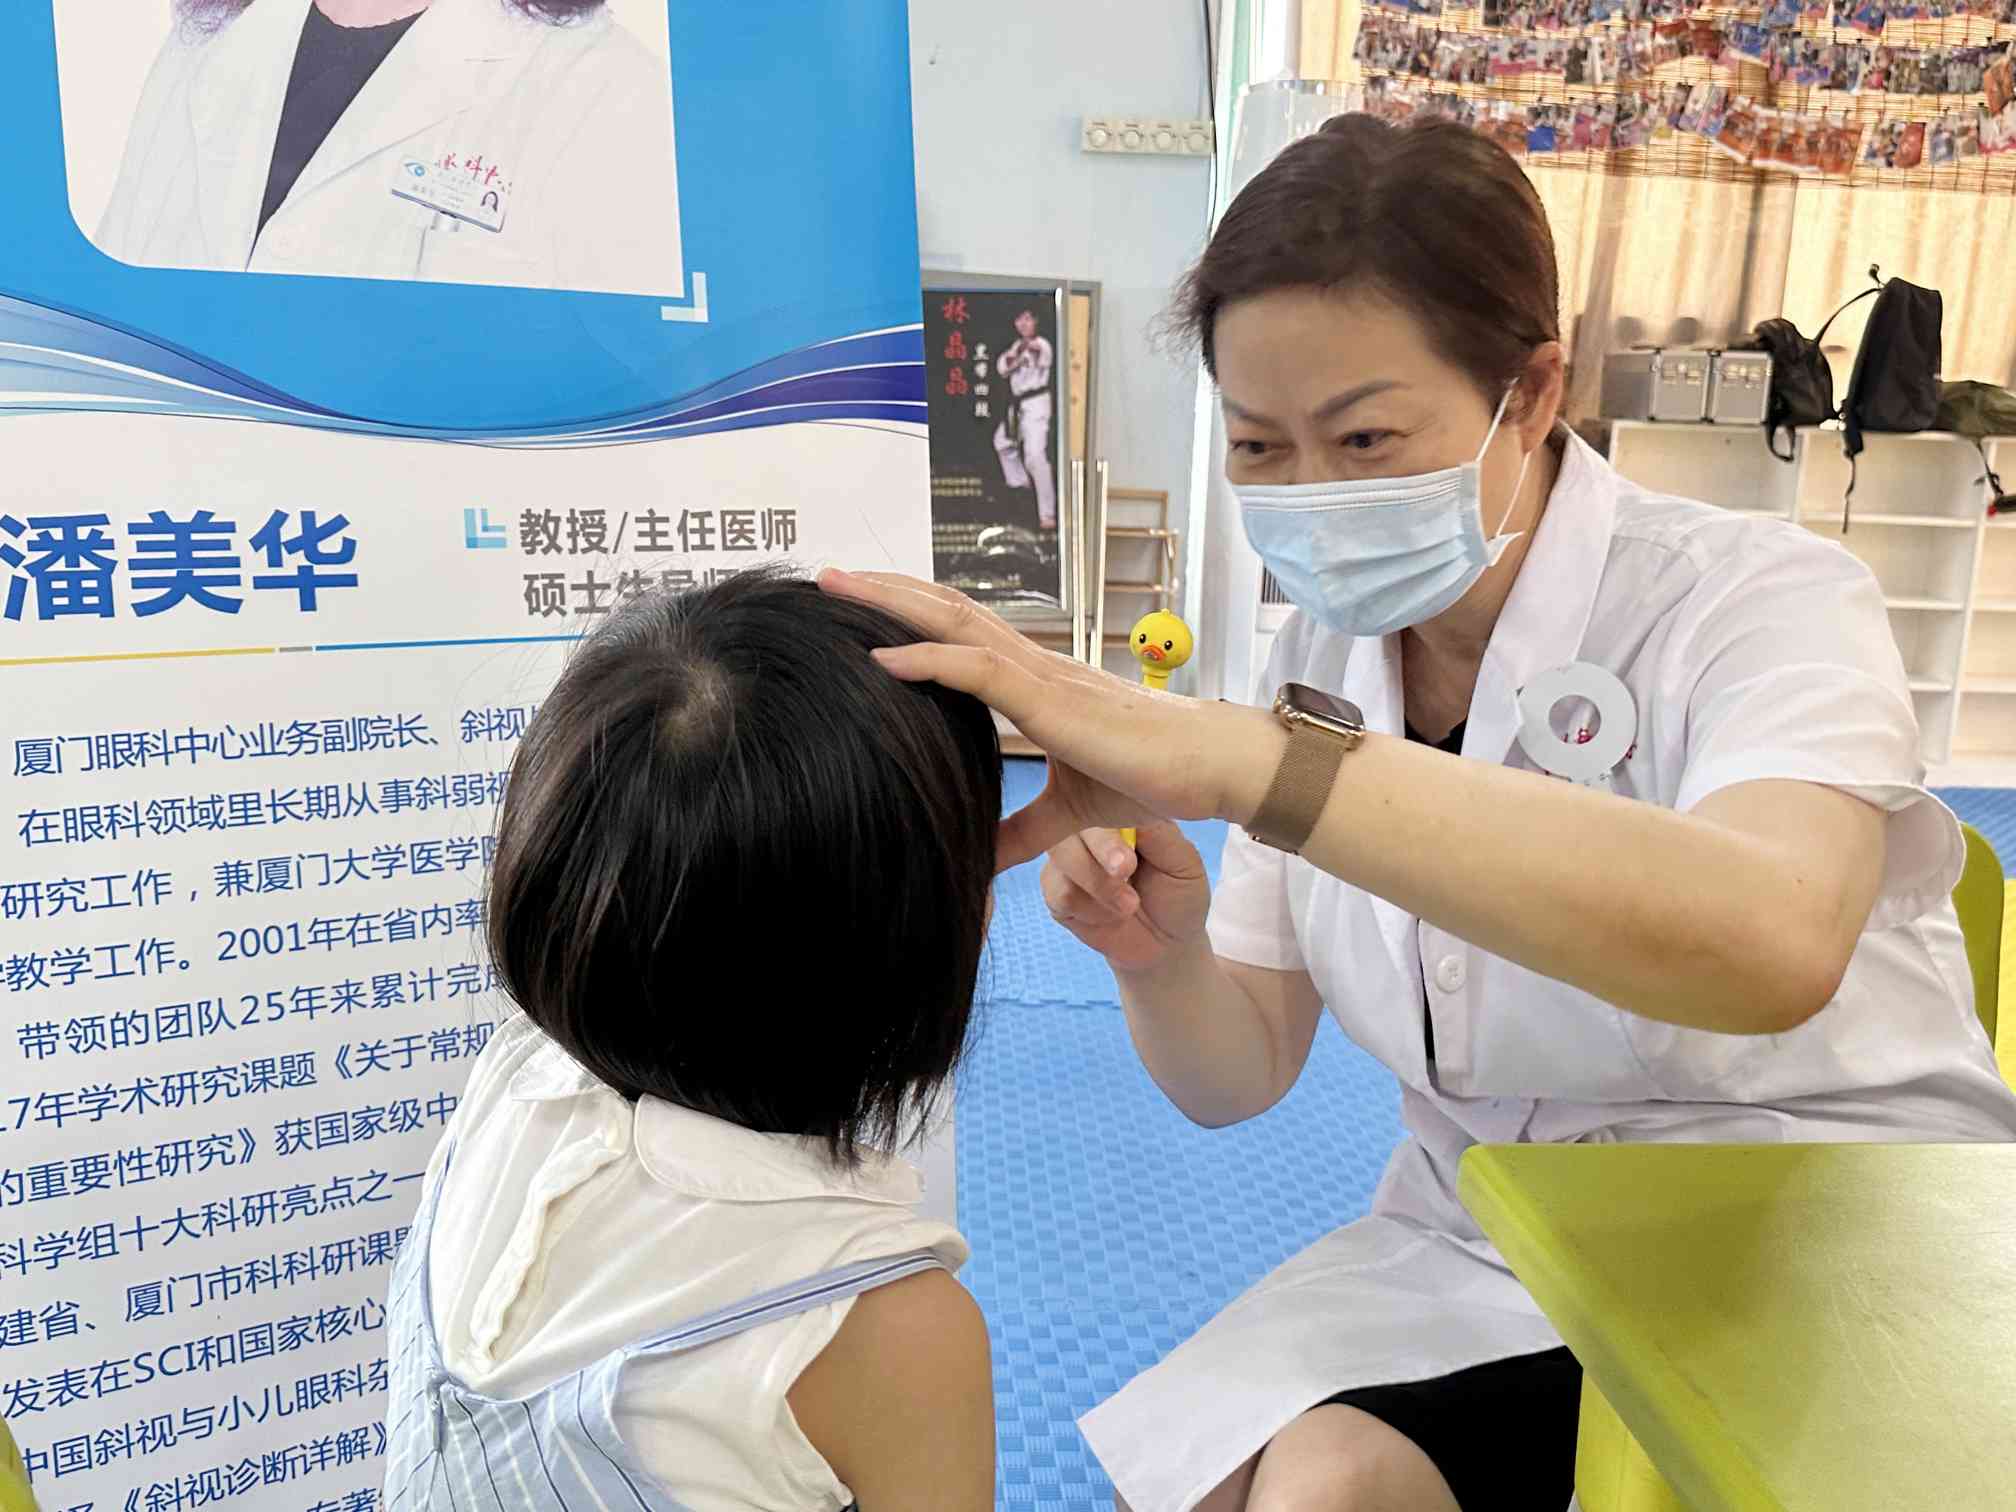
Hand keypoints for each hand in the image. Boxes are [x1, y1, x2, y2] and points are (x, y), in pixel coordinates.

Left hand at [818, 570, 1270, 869]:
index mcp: (1036, 680)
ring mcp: (1041, 675)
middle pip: (946, 609)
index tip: (861, 606)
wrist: (1208, 771)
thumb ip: (1021, 831)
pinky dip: (927, 659)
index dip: (912, 612)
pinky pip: (979, 670)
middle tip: (829, 576)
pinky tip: (882, 658)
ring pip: (955, 622)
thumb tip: (981, 858)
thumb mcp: (1067, 813)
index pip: (962, 631)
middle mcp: (1033, 663)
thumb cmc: (1151, 778)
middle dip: (886, 589)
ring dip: (891, 603)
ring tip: (838, 588)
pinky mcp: (1051, 701)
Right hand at [1041, 823, 1210, 975]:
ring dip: (1098, 886)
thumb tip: (1129, 807)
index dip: (1109, 825)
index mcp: (1117, 809)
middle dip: (1099, 853)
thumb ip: (1158, 835)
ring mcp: (1066, 857)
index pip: (1099, 797)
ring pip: (1062, 858)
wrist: (1166, 943)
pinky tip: (1110, 916)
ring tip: (1129, 906)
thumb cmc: (1178, 894)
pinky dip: (1090, 909)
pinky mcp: (1054, 890)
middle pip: (1071, 821)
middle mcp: (1086, 827)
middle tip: (1126, 874)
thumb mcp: (1182, 862)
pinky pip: (1059, 892)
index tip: (1127, 858)